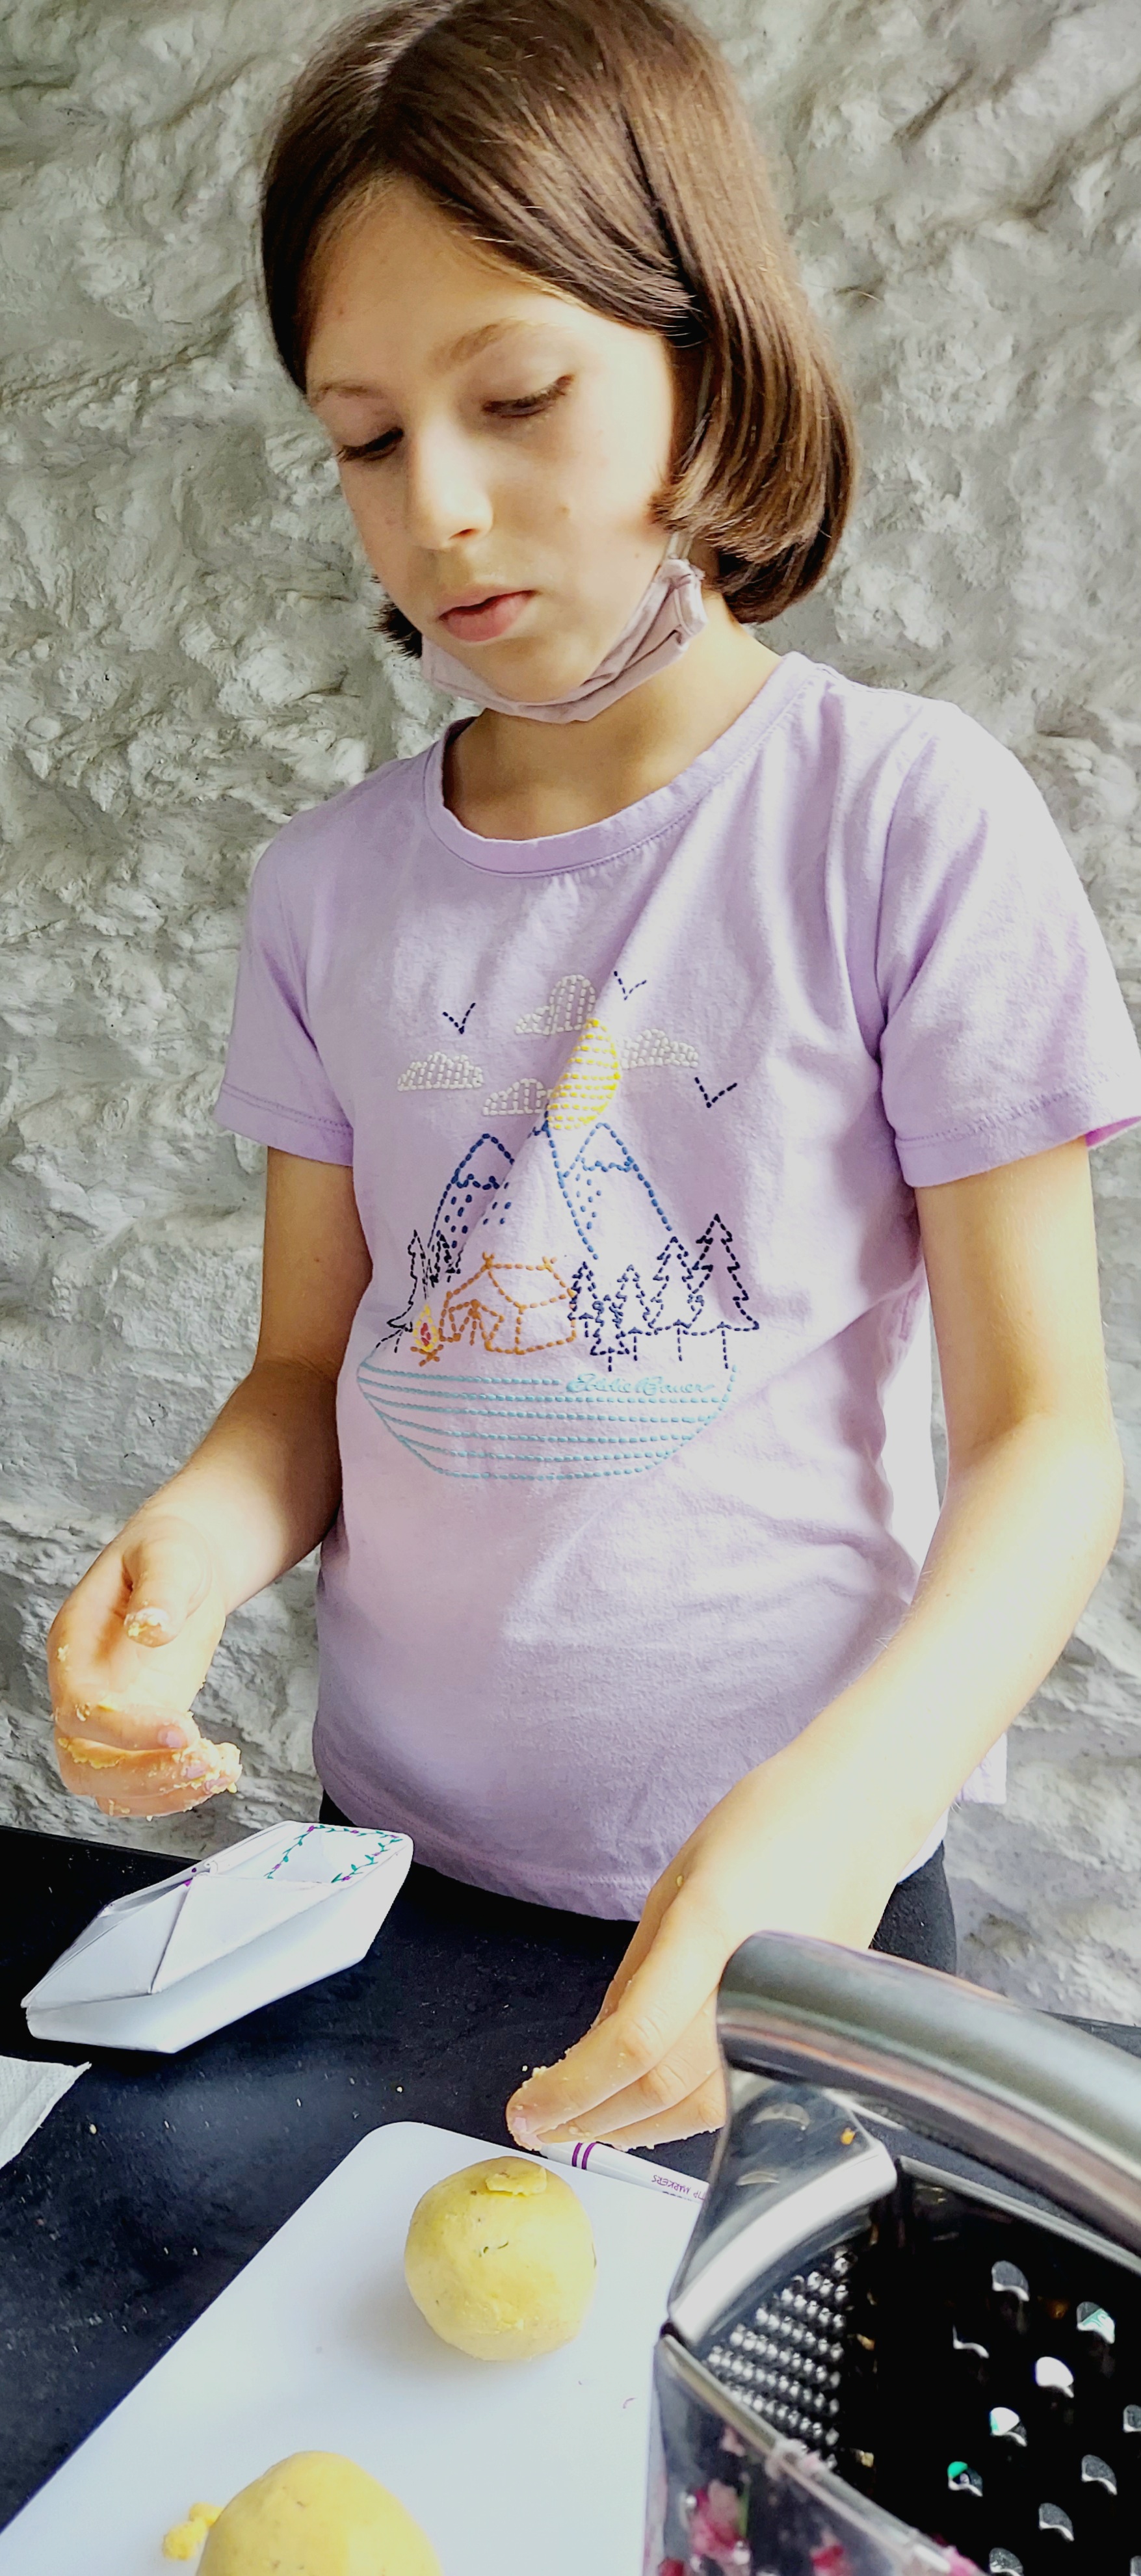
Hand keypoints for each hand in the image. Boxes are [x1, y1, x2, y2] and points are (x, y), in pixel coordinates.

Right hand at [48, 1512, 240, 1817]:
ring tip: (220, 1770)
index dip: (123, 1731)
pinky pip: (145, 1781)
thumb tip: (151, 1629)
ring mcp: (113, 1716)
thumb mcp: (168, 1556)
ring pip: (112, 1786)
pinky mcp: (144, 1730)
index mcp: (75, 1646)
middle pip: (83, 1764)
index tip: (182, 1729)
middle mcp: (84, 1688)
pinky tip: (223, 1767)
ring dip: (163, 1792)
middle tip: (202, 1762)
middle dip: (140, 1776)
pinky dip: (179, 1789)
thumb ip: (160, 1592)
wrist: (187, 1564)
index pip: (80, 1709)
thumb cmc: (168, 1552)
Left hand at [505, 1754, 897, 2152]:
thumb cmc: (763, 1827)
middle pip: (663, 2087)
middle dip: (590, 2117)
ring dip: (634, 2126)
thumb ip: (634, 1974)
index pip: (635, 2040)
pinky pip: (740, 2094)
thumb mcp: (674, 1883)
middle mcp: (752, 1981)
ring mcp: (788, 2011)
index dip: (573, 2088)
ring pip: (704, 2109)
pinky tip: (647, 2109)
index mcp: (709, 1928)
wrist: (855, 1813)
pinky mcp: (809, 2030)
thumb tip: (591, 2050)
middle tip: (540, 2126)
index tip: (527, 2110)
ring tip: (583, 2123)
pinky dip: (684, 2114)